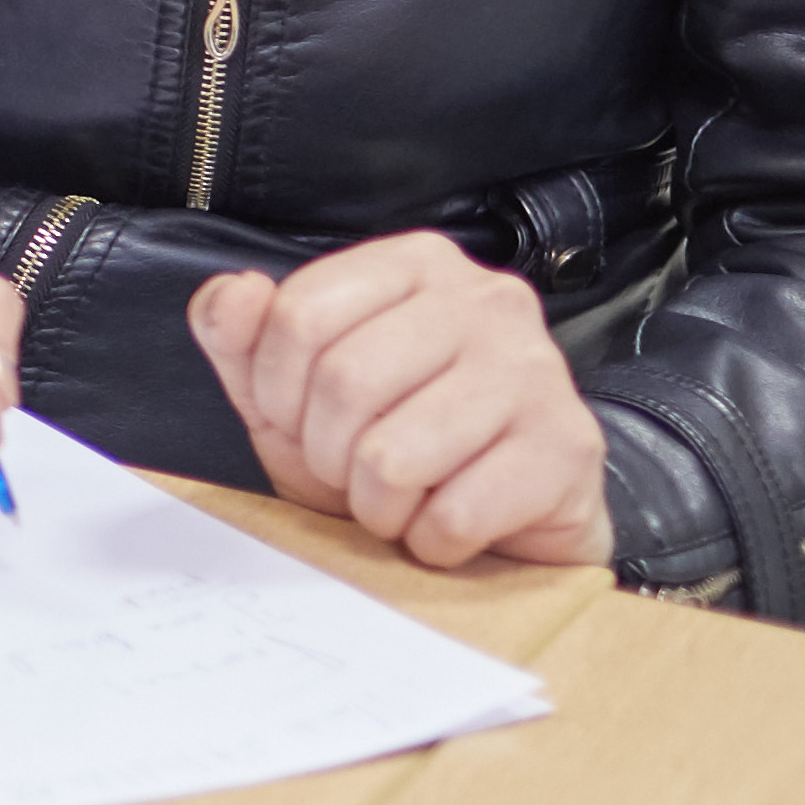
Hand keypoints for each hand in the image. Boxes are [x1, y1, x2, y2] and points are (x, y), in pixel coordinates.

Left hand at [186, 236, 610, 570]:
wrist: (505, 523)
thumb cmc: (397, 443)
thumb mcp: (295, 389)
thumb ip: (244, 337)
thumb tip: (235, 294)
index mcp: (416, 265)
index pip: (299, 315)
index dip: (276, 391)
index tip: (299, 421)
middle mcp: (487, 300)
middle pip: (345, 381)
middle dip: (328, 455)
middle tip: (353, 472)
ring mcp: (537, 370)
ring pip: (394, 456)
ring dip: (378, 506)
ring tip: (401, 500)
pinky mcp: (568, 447)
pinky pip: (455, 513)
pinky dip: (432, 540)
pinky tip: (449, 524)